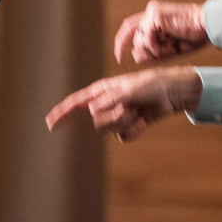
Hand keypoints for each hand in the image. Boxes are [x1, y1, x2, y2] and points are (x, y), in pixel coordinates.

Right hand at [45, 67, 202, 141]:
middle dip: (112, 118)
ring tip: (137, 111)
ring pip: (110, 130)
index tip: (50, 124)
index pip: (77, 104)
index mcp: (102, 91)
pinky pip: (124, 137)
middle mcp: (106, 104)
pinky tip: (143, 120)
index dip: (62, 114)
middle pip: (97, 121)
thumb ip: (109, 100)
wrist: (172, 93)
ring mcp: (117, 116)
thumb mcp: (129, 89)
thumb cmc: (150, 84)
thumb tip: (91, 110)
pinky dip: (134, 130)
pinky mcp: (129, 126)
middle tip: (127, 108)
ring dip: (125, 123)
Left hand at [114, 0, 208, 63]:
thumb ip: (153, 52)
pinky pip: (146, 38)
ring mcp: (152, 12)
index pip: (131, 27)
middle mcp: (151, 12)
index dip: (122, 41)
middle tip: (141, 56)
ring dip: (153, 50)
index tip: (120, 56)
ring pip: (139, 39)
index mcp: (154, 17)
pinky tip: (168, 45)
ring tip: (170, 48)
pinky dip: (155, 47)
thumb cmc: (195, 36)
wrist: (208, 26)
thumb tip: (134, 55)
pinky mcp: (155, 15)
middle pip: (133, 35)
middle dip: (137, 49)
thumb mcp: (170, 49)